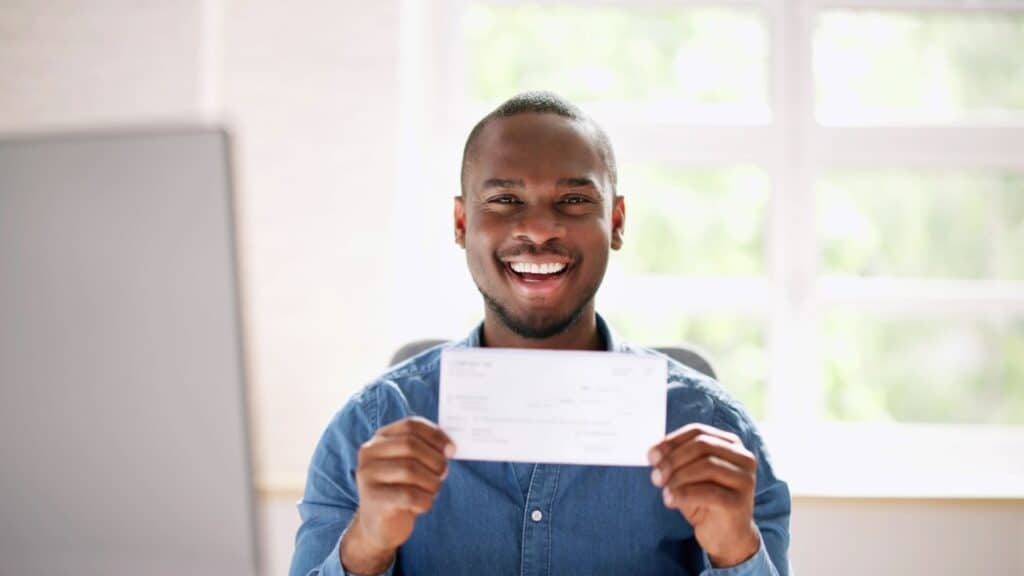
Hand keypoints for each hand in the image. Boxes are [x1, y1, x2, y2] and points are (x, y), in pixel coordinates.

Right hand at [341, 417, 454, 573]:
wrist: (380, 526)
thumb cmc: (401, 490)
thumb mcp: (411, 465)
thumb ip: (427, 451)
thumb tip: (449, 447)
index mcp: (380, 439)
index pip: (410, 425)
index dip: (435, 435)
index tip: (451, 449)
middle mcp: (369, 454)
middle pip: (411, 445)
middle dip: (435, 460)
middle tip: (443, 473)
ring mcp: (368, 476)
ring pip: (410, 470)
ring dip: (431, 482)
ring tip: (433, 490)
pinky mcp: (373, 499)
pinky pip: (409, 496)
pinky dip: (425, 501)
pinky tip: (424, 504)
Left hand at [648, 423, 760, 567]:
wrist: (726, 537)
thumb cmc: (705, 501)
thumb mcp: (689, 475)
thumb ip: (676, 460)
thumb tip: (654, 453)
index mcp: (731, 445)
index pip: (698, 431)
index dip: (671, 441)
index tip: (651, 456)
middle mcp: (744, 458)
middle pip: (702, 445)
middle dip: (673, 459)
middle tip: (655, 477)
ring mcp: (745, 480)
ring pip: (706, 466)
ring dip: (678, 477)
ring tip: (665, 491)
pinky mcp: (739, 502)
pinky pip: (708, 492)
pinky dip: (683, 494)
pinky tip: (670, 501)